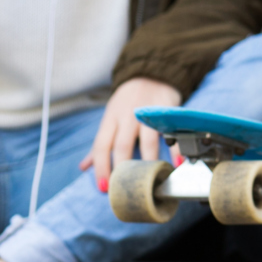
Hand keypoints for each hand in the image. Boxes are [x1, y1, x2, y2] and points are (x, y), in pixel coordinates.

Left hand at [83, 76, 183, 192]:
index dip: (101, 167)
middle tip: (126, 188)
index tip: (103, 187)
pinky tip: (177, 163)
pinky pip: (171, 131)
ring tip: (151, 179)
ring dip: (149, 161)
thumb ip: (101, 143)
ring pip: (147, 139)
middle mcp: (127, 116)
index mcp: (110, 119)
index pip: (101, 145)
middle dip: (123, 168)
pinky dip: (175, 148)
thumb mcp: (110, 118)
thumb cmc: (128, 102)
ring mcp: (148, 112)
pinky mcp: (166, 109)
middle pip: (122, 144)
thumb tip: (84, 166)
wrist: (151, 73)